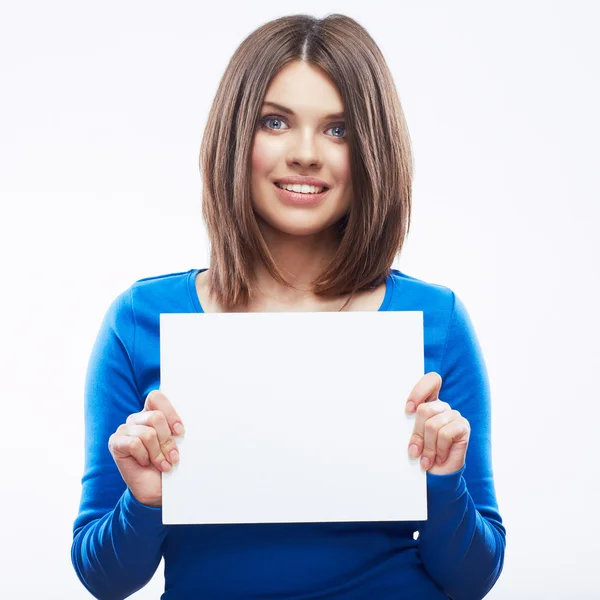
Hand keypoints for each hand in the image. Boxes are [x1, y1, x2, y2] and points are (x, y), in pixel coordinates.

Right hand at [108, 390, 184, 506]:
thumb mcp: (178, 443)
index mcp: (152, 412)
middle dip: (167, 440)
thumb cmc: (169, 463)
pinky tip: (146, 463)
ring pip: (148, 433)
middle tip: (173, 456)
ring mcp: (125, 430)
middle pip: (155, 417)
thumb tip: (189, 416)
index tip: (180, 432)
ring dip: (158, 452)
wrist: (157, 490)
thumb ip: (177, 428)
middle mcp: (137, 419)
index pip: (155, 397)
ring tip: (162, 463)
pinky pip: (134, 443)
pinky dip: (144, 456)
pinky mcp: (115, 443)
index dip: (170, 413)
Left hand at [405, 372, 469, 474]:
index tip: (408, 410)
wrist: (436, 475)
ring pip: (432, 425)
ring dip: (428, 447)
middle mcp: (442, 407)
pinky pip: (445, 434)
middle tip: (415, 451)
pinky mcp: (463, 427)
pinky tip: (440, 457)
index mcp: (429, 403)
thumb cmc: (421, 453)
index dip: (419, 391)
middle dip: (418, 434)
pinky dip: (439, 450)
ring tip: (427, 459)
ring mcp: (454, 415)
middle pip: (424, 409)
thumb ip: (411, 423)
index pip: (431, 381)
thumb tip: (405, 413)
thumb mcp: (412, 436)